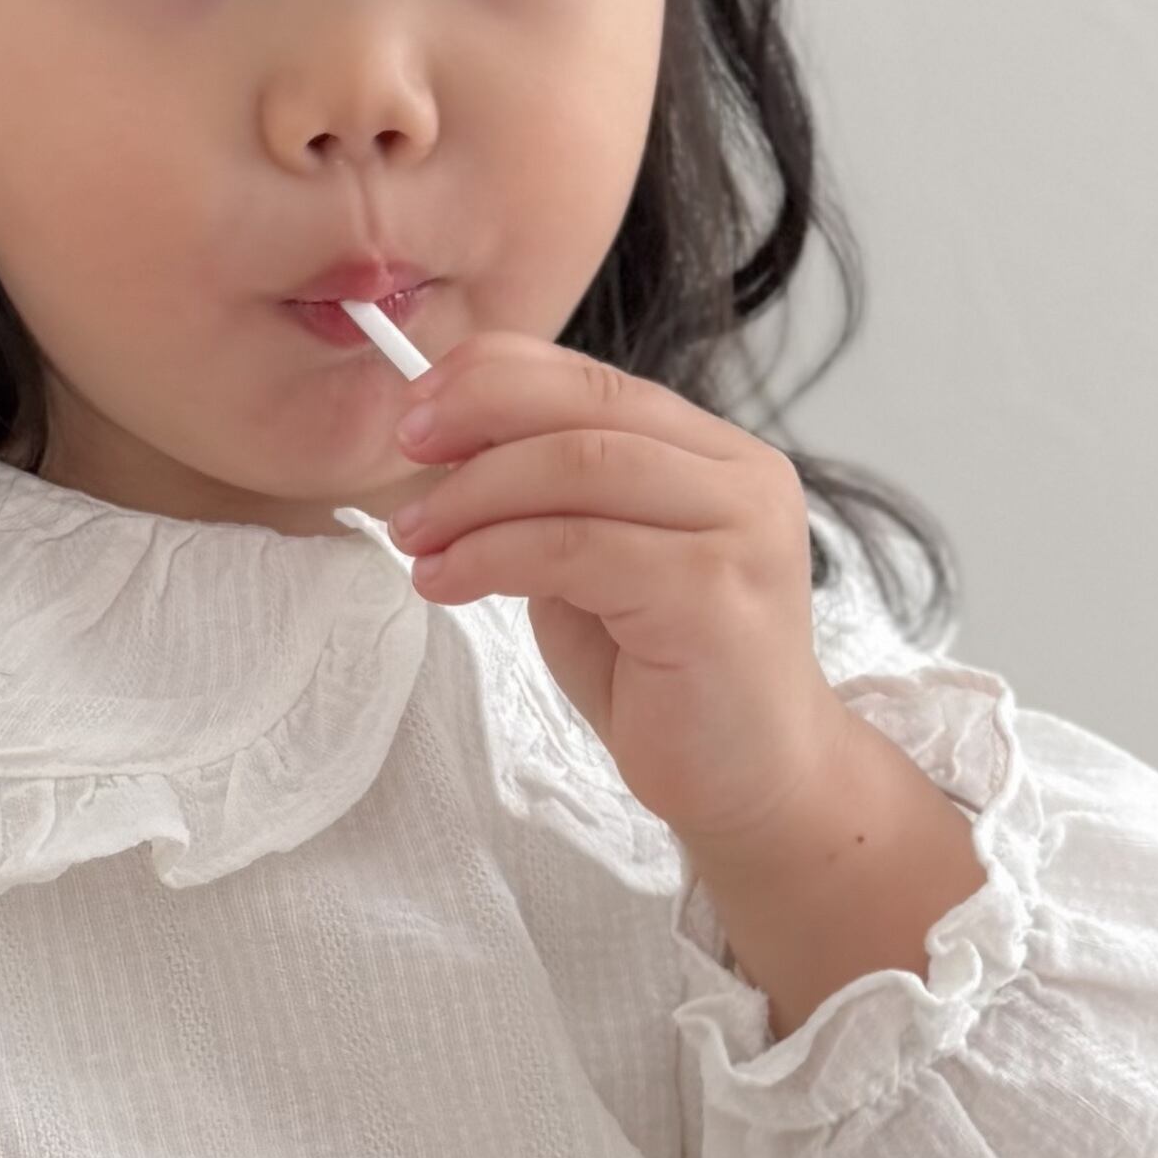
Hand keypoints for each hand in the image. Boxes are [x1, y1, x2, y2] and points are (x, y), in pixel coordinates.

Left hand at [381, 336, 847, 854]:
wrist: (751, 781)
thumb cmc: (667, 678)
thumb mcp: (596, 566)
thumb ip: (550, 500)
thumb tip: (449, 445)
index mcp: (717, 454)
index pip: (597, 379)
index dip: (497, 376)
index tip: (418, 404)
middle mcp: (742, 478)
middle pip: (588, 408)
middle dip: (478, 416)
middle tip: (406, 454)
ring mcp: (738, 532)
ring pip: (578, 468)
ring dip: (473, 496)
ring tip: (416, 538)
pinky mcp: (713, 595)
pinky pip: (576, 548)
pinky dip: (492, 555)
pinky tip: (447, 580)